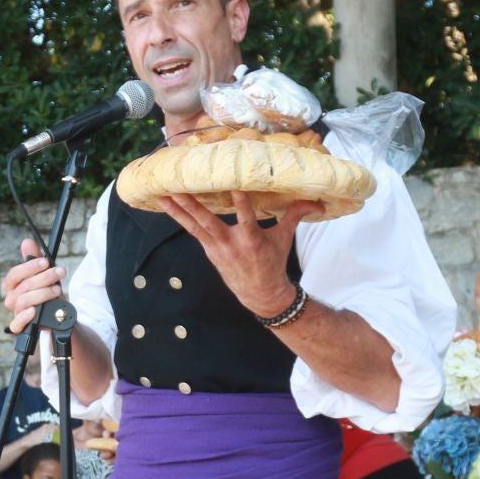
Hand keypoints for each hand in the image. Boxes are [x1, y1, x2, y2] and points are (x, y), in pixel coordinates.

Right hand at [1, 239, 64, 334]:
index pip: (14, 274)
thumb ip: (35, 259)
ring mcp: (15, 313)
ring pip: (24, 301)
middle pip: (23, 287)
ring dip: (42, 293)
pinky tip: (35, 310)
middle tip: (60, 272)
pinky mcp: (20, 328)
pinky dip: (25, 316)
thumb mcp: (44, 275)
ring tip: (57, 289)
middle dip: (44, 278)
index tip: (46, 262)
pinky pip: (17, 324)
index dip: (29, 267)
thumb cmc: (47, 292)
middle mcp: (11, 299)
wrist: (58, 315)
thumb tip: (27, 242)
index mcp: (12, 286)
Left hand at [158, 192, 318, 318]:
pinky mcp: (208, 250)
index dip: (239, 202)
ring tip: (161, 195)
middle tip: (177, 188)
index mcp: (251, 240)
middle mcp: (230, 244)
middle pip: (208, 222)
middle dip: (192, 206)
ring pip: (193, 226)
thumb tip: (318, 201)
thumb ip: (296, 215)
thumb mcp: (285, 238)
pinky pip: (191, 230)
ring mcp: (216, 248)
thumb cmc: (272, 262)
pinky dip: (179, 218)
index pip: (245, 217)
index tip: (231, 184)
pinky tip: (167, 205)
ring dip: (177, 211)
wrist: (260, 294)